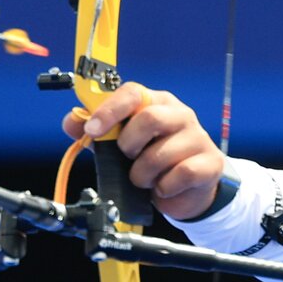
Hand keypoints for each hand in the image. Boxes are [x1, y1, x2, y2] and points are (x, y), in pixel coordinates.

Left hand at [62, 82, 224, 220]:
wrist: (190, 188)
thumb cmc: (155, 159)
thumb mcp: (123, 144)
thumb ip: (98, 133)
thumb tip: (72, 122)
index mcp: (157, 102)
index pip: (133, 93)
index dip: (110, 110)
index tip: (92, 130)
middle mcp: (180, 115)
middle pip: (150, 118)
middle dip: (129, 145)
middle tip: (127, 158)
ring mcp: (198, 137)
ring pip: (161, 154)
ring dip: (142, 175)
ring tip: (144, 179)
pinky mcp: (209, 163)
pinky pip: (180, 175)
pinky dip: (163, 187)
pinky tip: (163, 187)